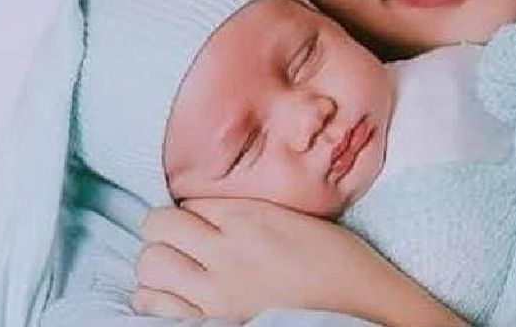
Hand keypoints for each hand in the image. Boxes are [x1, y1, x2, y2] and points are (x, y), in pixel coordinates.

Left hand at [132, 198, 465, 325]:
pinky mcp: (210, 323)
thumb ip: (256, 216)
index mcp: (253, 217)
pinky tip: (180, 300)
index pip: (191, 200)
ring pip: (150, 264)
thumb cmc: (344, 268)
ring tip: (180, 272)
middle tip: (185, 244)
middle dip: (167, 231)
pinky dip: (158, 300)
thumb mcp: (303, 223)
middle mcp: (227, 250)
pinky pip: (154, 305)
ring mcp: (215, 291)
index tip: (206, 224)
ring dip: (160, 265)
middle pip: (159, 225)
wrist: (364, 311)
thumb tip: (221, 216)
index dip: (195, 212)